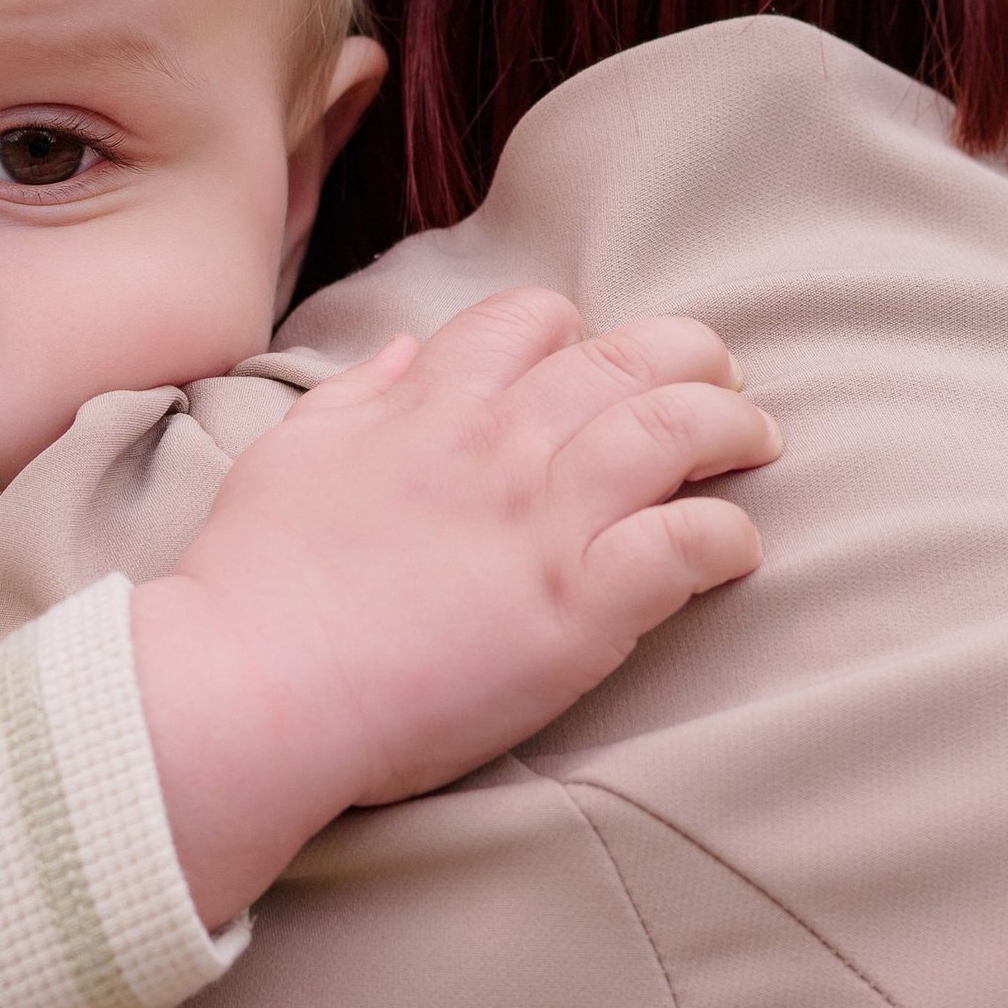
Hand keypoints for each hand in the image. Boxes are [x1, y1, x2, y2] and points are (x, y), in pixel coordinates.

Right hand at [132, 292, 776, 922]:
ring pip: (676, 429)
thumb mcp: (290, 455)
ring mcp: (542, 523)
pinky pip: (686, 545)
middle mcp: (498, 445)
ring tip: (756, 443)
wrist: (251, 688)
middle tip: (720, 381)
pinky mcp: (576, 609)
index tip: (590, 370)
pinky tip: (735, 550)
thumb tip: (405, 352)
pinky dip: (725, 537)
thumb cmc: (253, 583)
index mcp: (430, 405)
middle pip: (629, 357)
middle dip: (689, 356)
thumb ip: (355, 396)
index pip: (532, 319)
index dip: (574, 335)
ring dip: (730, 427)